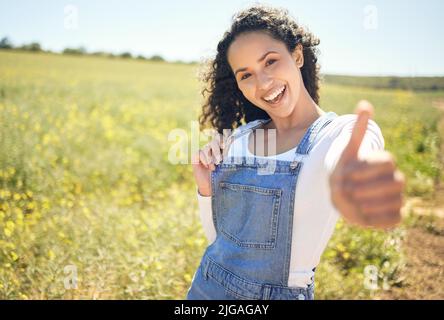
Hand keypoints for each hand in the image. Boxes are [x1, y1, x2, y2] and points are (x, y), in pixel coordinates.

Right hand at [191, 131, 232, 195]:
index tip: (226, 146)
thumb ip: (231, 158)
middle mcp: (213, 148)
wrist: (211, 187)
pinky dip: (203, 158)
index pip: (223, 137)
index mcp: (222, 148)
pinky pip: (199, 152)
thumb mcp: (228, 167)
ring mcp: (204, 152)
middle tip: (220, 160)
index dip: (224, 138)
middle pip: (215, 140)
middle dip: (218, 149)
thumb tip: (237, 151)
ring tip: (213, 167)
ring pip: (207, 147)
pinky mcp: (196, 157)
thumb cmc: (221, 176)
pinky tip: (207, 165)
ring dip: (211, 157)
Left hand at [329, 100, 405, 228]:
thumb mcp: (346, 151)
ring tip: (352, 200)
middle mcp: (395, 179)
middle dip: (368, 187)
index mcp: (386, 162)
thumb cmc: (344, 171)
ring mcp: (396, 198)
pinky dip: (376, 217)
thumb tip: (364, 104)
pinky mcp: (393, 216)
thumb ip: (357, 130)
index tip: (346, 172)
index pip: (388, 161)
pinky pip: (393, 218)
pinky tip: (361, 213)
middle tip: (347, 189)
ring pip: (397, 201)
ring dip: (370, 202)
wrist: (340, 195)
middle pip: (397, 183)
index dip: (366, 168)